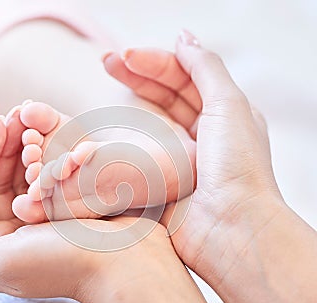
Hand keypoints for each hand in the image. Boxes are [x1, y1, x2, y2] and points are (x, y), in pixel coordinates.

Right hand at [103, 31, 282, 279]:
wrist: (230, 229)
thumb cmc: (236, 167)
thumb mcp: (229, 104)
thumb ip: (205, 67)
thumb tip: (184, 37)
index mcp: (222, 114)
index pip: (184, 78)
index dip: (155, 63)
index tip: (123, 56)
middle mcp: (202, 136)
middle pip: (164, 97)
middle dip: (136, 76)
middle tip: (104, 61)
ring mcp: (179, 160)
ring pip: (149, 123)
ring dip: (126, 104)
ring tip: (102, 89)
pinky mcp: (162, 183)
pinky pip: (140, 156)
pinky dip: (122, 141)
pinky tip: (104, 128)